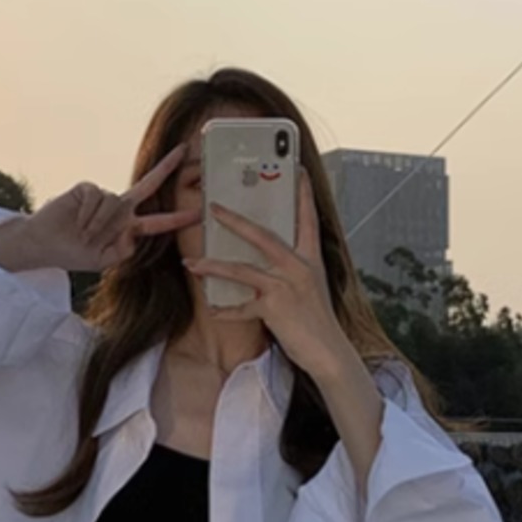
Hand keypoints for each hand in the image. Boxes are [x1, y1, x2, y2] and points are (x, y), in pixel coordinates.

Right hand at [17, 145, 199, 272]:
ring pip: (114, 204)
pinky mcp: (88, 188)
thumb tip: (133, 235)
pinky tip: (78, 222)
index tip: (199, 214)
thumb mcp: (102, 261)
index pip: (158, 222)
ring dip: (99, 224)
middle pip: (148, 185)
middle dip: (166, 168)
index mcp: (128, 228)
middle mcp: (121, 209)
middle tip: (184, 151)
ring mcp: (105, 197)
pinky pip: (97, 197)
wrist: (46, 244)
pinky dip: (88, 214)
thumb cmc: (74, 254)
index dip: (177, 219)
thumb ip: (122, 251)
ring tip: (84, 235)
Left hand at [182, 170, 353, 380]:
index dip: (302, 193)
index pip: (308, 218)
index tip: (296, 169)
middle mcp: (299, 267)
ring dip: (214, 267)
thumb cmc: (318, 321)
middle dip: (235, 220)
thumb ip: (295, 269)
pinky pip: (242, 308)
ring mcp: (285, 287)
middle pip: (262, 236)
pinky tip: (212, 309)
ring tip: (192, 264)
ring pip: (242, 270)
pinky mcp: (274, 309)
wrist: (329, 352)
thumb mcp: (312, 287)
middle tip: (214, 207)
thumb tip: (274, 256)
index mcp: (311, 258)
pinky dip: (225, 310)